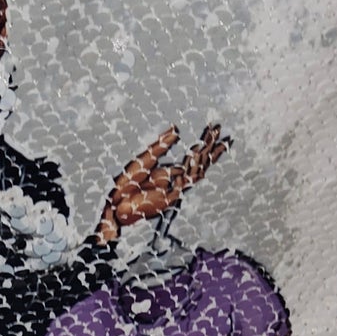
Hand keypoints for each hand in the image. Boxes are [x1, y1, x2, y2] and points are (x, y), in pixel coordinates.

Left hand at [97, 123, 228, 244]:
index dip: (204, 144)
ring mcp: (175, 189)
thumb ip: (162, 145)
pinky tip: (197, 152)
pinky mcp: (171, 197)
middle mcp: (176, 180)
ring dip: (206, 154)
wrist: (116, 206)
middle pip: (199, 162)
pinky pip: (187, 180)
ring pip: (198, 170)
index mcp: (170, 172)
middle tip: (220, 129)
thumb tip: (177, 130)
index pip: (193, 157)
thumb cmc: (126, 185)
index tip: (212, 130)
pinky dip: (193, 166)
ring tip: (214, 138)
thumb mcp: (146, 159)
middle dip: (210, 146)